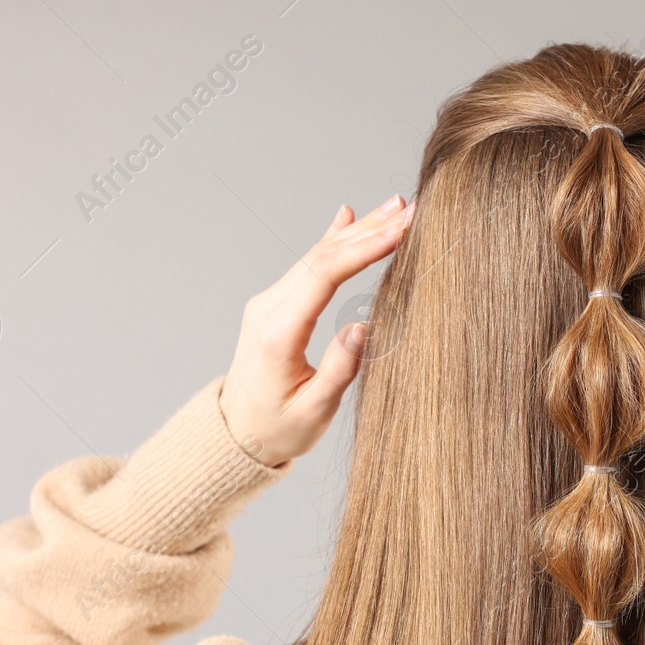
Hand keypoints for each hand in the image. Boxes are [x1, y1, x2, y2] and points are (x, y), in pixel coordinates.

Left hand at [219, 194, 415, 466]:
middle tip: (410, 209)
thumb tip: (362, 327)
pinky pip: (308, 266)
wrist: (234, 435)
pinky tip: (348, 215)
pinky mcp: (275, 305)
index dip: (365, 249)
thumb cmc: (277, 430)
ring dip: (357, 231)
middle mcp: (268, 309)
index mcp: (278, 333)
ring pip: (317, 256)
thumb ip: (340, 370)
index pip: (325, 276)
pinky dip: (332, 240)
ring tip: (394, 208)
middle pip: (323, 256)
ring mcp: (269, 303)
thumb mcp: (313, 412)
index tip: (401, 230)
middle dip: (369, 230)